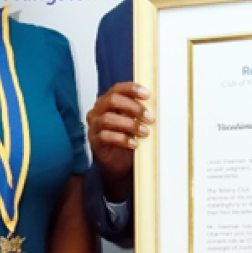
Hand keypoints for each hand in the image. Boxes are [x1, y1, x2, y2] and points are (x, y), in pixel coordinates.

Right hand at [85, 82, 153, 200]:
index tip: (148, 95)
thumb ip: (139, 111)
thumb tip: (157, 104)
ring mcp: (94, 126)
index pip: (117, 89)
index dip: (132, 89)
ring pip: (108, 118)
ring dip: (130, 124)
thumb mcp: (134, 121)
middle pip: (112, 100)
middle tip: (150, 118)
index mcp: (107, 102)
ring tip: (145, 133)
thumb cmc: (126, 138)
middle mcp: (97, 111)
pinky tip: (135, 144)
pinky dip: (123, 139)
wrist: (119, 163)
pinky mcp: (94, 142)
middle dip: (133, 107)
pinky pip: (106, 136)